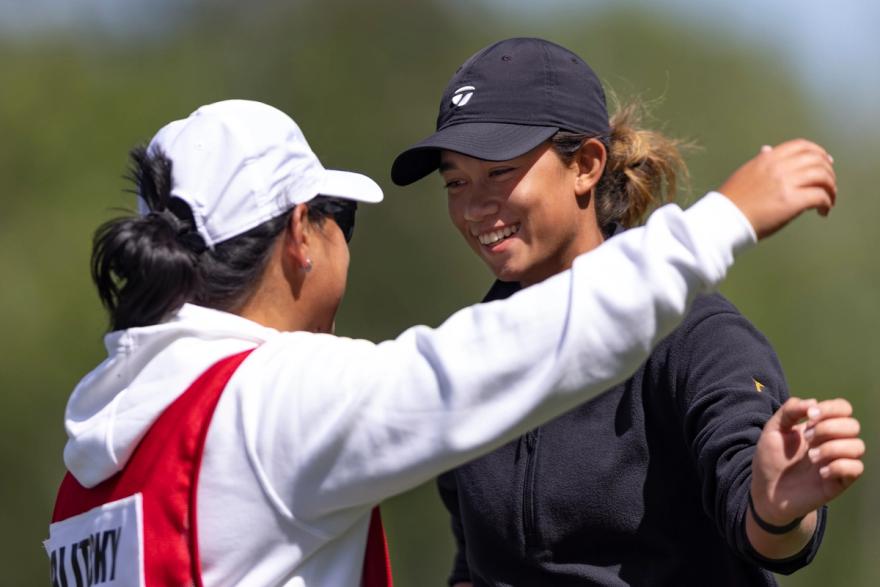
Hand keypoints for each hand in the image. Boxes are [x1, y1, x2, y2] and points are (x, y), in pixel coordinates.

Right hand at [718, 139, 836, 239]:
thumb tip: (767, 149)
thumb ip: (761, 161)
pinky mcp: (792, 202)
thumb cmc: (732, 201)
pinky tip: (822, 211)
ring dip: (831, 188)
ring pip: (823, 177)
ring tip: (828, 200)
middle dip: (828, 171)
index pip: (801, 146)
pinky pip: (820, 196)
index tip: (825, 162)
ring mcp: (786, 183)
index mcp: (768, 159)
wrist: (724, 220)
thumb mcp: (745, 173)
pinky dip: (826, 203)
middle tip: (830, 185)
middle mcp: (779, 167)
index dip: (818, 152)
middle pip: (817, 160)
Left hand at [751, 397, 863, 525]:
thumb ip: (789, 410)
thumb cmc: (770, 459)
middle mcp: (833, 442)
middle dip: (828, 428)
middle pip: (853, 425)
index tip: (810, 416)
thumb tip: (813, 402)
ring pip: (858, 446)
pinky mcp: (839, 481)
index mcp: (820, 427)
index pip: (843, 408)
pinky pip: (856, 468)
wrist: (765, 490)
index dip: (831, 408)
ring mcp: (837, 461)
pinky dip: (839, 466)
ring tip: (811, 457)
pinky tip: (820, 472)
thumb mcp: (773, 429)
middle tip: (807, 439)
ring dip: (832, 448)